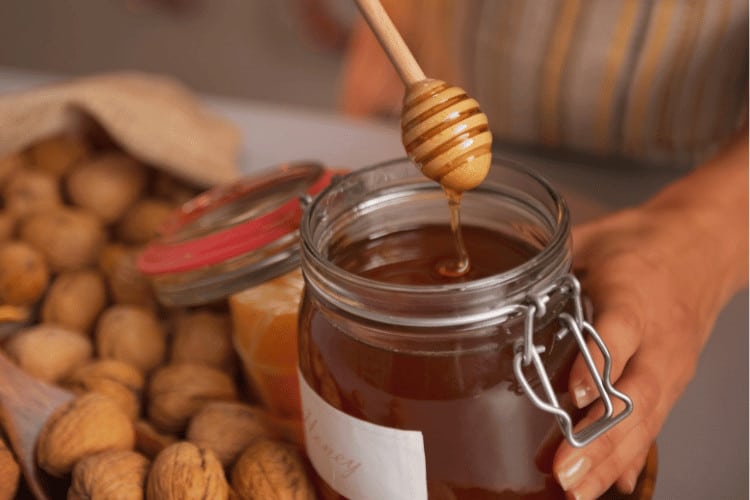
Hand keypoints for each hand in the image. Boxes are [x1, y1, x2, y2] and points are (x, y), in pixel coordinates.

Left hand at [552, 134, 747, 498]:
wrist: (704, 245)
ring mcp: (669, 366)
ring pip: (644, 421)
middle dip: (597, 440)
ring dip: (611, 460)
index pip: (616, 336)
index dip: (593, 367)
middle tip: (564, 473)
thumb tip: (497, 282)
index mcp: (632, 297)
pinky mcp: (674, 381)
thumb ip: (550, 267)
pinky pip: (654, 424)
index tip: (571, 397)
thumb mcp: (591, 240)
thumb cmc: (642, 243)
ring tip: (578, 493)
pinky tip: (613, 486)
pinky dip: (633, 458)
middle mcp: (656, 340)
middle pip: (632, 396)